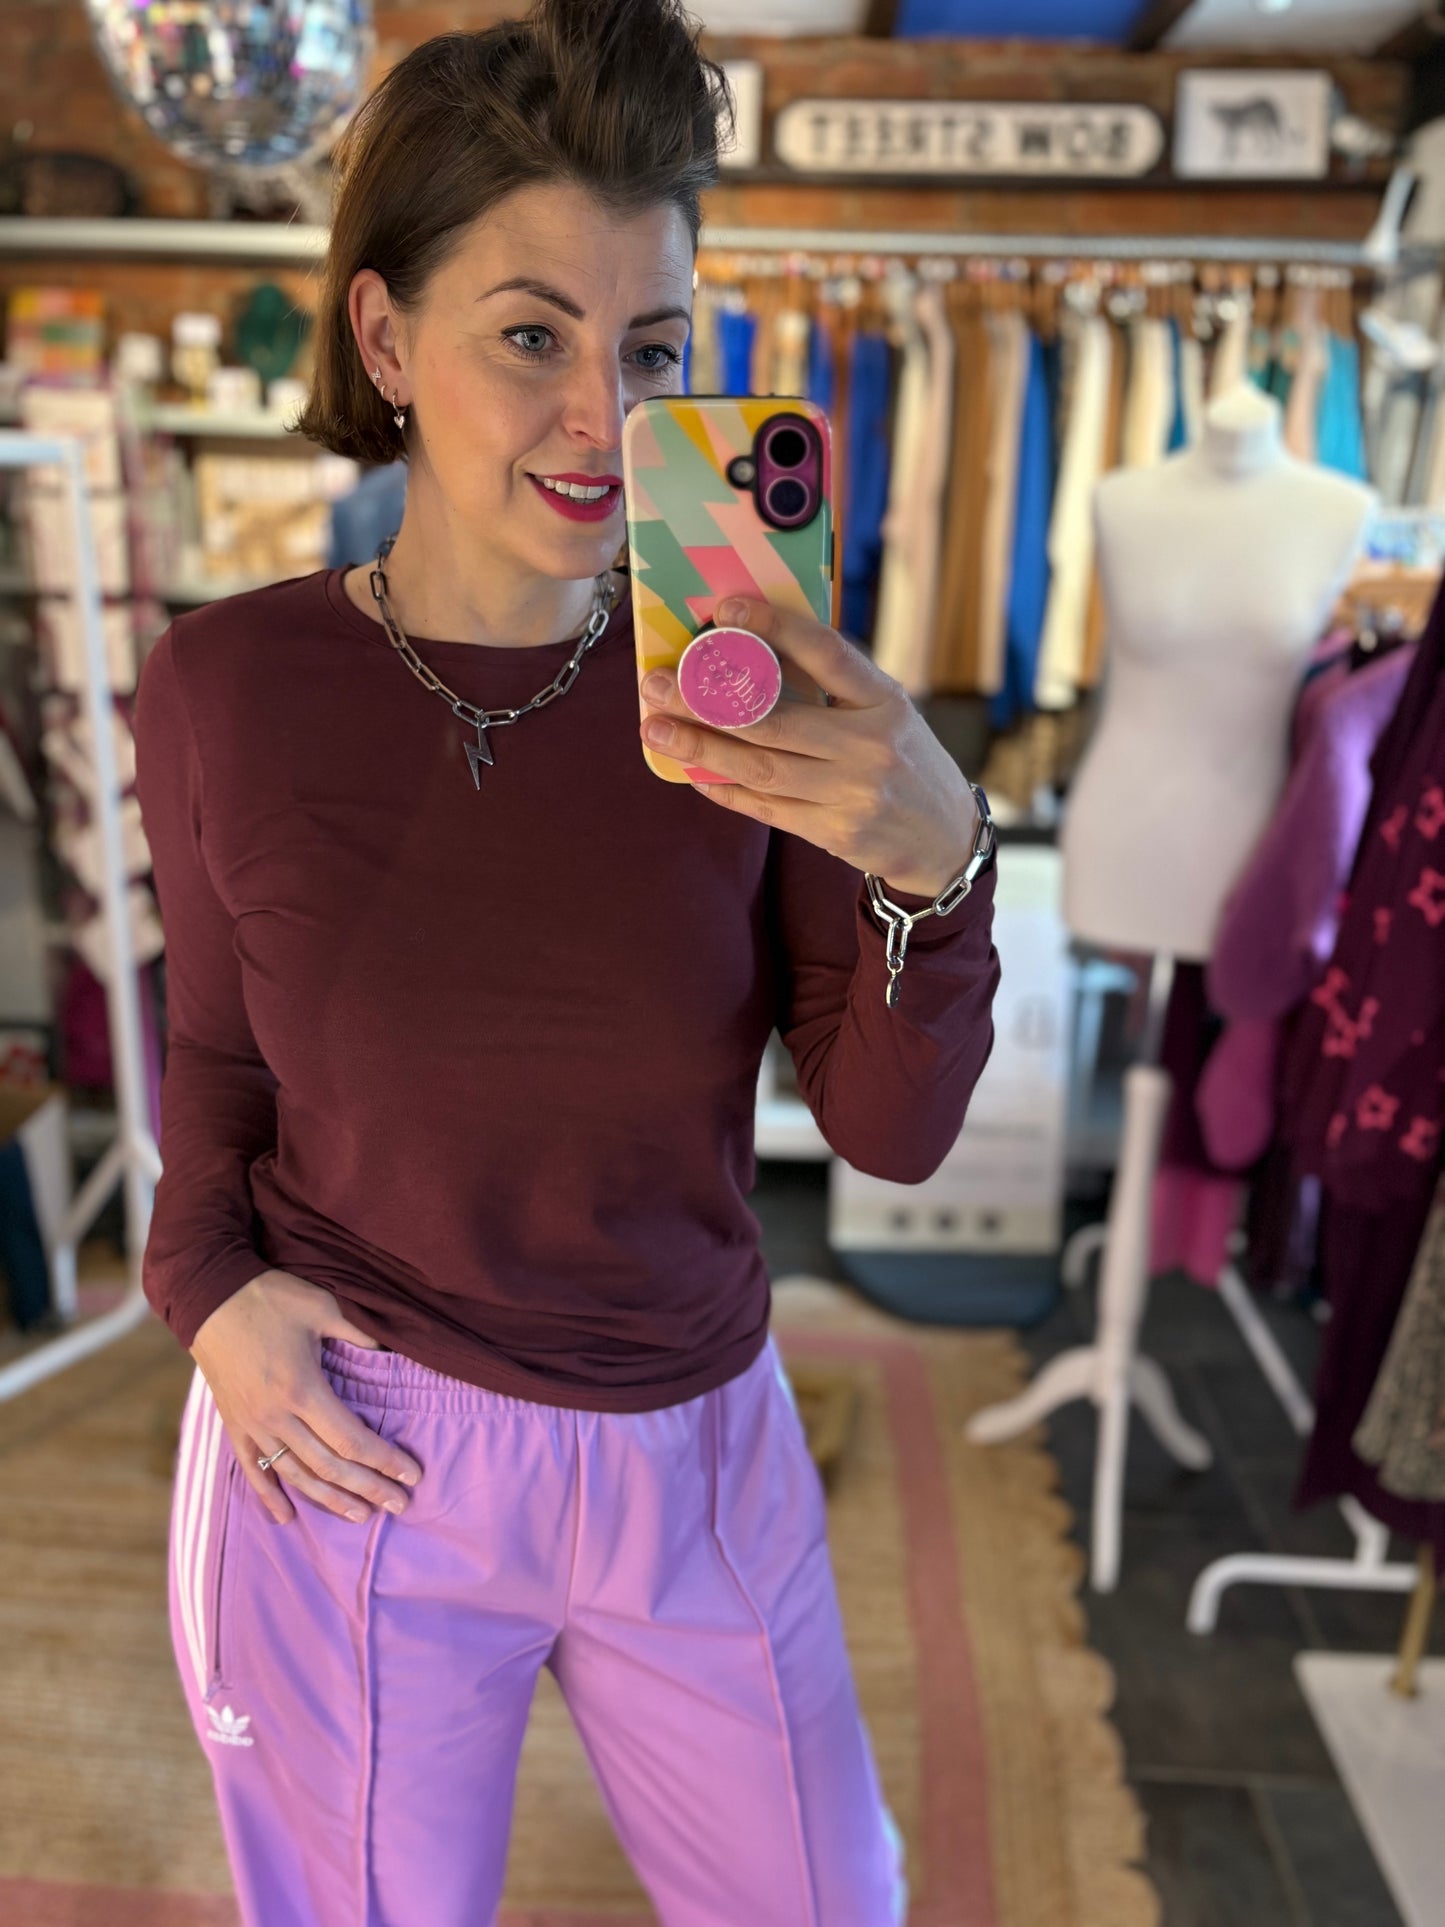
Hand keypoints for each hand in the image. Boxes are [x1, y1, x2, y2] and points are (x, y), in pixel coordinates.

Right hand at [189, 1270, 421, 1526]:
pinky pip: (252, 1468)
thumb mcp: (322, 1306)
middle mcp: (276, 1416)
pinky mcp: (233, 1424)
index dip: (384, 1461)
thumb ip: (359, 1332)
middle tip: (399, 1505)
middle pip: (328, 1466)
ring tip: (360, 1514)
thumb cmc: (270, 1297)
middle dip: (367, 1488)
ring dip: (329, 1499)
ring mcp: (252, 1424)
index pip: (351, 1439)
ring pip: (294, 1475)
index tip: (412, 1475)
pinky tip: (286, 1517)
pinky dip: (269, 1495)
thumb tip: (394, 1349)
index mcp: (302, 1389)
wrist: (209, 1296)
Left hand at [640, 596, 977, 897]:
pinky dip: (725, 787)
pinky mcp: (835, 832)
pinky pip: (766, 807)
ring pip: (760, 767)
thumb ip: (835, 686)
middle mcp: (870, 746)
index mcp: (885, 701)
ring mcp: (852, 794)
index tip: (724, 610)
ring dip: (700, 745)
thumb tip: (753, 651)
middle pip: (773, 719)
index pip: (827, 652)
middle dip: (704, 700)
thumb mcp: (887, 712)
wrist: (944, 839)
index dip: (773, 627)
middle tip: (657, 684)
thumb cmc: (904, 761)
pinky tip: (693, 769)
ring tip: (657, 729)